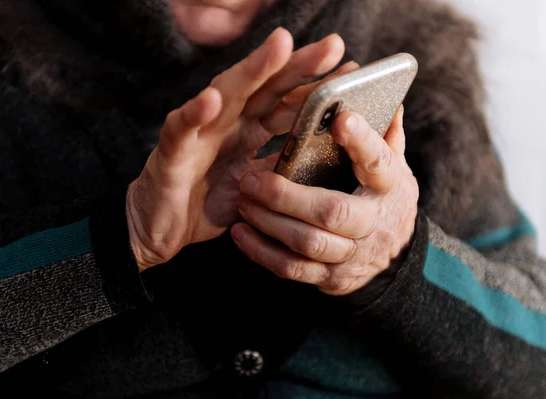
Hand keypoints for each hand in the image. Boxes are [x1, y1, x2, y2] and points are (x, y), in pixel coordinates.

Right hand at [127, 28, 356, 270]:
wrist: (157, 230)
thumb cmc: (202, 204)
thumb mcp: (253, 188)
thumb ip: (278, 167)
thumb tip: (318, 157)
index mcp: (247, 133)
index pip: (285, 103)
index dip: (315, 88)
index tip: (352, 72)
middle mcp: (226, 125)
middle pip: (265, 89)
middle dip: (297, 65)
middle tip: (334, 44)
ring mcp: (198, 134)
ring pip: (227, 96)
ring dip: (252, 71)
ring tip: (280, 46)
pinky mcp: (171, 153)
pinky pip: (181, 131)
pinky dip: (194, 115)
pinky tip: (211, 100)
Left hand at [230, 106, 418, 295]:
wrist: (392, 258)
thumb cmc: (382, 199)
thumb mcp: (392, 167)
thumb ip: (385, 136)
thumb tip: (389, 100)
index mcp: (389, 186)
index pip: (377, 163)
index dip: (361, 142)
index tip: (340, 120)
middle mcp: (372, 223)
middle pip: (331, 212)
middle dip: (286, 197)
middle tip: (250, 180)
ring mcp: (350, 255)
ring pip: (307, 243)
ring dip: (268, 222)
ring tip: (242, 201)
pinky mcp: (329, 277)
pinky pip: (292, 269)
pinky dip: (261, 252)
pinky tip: (240, 232)